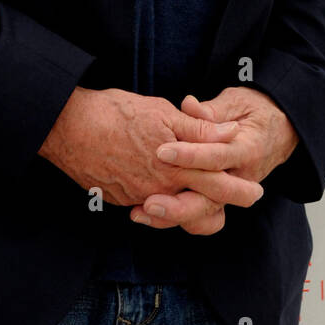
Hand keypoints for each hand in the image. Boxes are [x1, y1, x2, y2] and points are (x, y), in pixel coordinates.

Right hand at [38, 86, 257, 211]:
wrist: (69, 128)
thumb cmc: (116, 113)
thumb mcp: (163, 112)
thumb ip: (198, 129)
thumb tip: (230, 133)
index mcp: (176, 166)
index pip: (217, 182)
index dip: (239, 188)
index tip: (255, 191)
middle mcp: (160, 189)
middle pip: (202, 205)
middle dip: (226, 203)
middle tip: (246, 198)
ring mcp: (139, 198)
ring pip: (175, 212)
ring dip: (193, 206)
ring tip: (206, 197)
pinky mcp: (121, 200)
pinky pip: (148, 207)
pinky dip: (161, 202)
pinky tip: (164, 190)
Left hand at [133, 88, 298, 229]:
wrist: (280, 129)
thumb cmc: (254, 111)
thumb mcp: (237, 102)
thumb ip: (212, 109)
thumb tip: (189, 106)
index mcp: (246, 149)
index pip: (216, 156)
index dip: (189, 155)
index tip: (160, 152)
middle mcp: (241, 178)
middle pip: (211, 200)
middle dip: (178, 205)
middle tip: (148, 202)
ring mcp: (231, 193)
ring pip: (204, 216)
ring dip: (172, 217)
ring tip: (141, 212)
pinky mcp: (220, 199)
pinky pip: (200, 218)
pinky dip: (176, 220)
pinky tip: (148, 213)